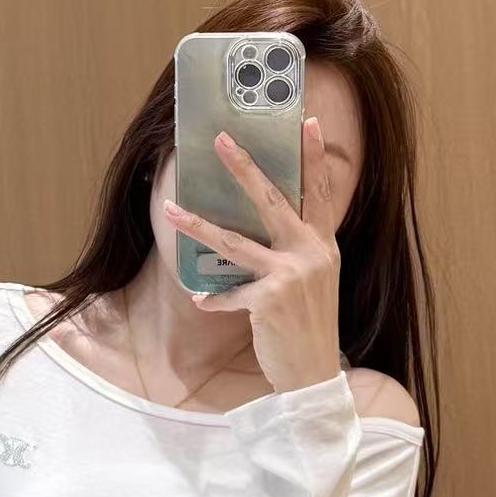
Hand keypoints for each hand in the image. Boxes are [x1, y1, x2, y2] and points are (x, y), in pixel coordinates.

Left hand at [162, 115, 343, 394]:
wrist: (314, 374)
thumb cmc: (309, 327)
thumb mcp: (316, 282)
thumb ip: (299, 253)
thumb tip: (268, 231)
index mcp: (324, 246)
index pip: (319, 194)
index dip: (314, 158)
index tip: (307, 122)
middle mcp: (311, 254)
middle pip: (272, 200)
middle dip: (244, 167)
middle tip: (221, 140)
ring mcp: (290, 275)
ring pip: (234, 242)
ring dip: (198, 225)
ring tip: (171, 209)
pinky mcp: (269, 299)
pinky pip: (229, 294)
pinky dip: (213, 299)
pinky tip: (200, 301)